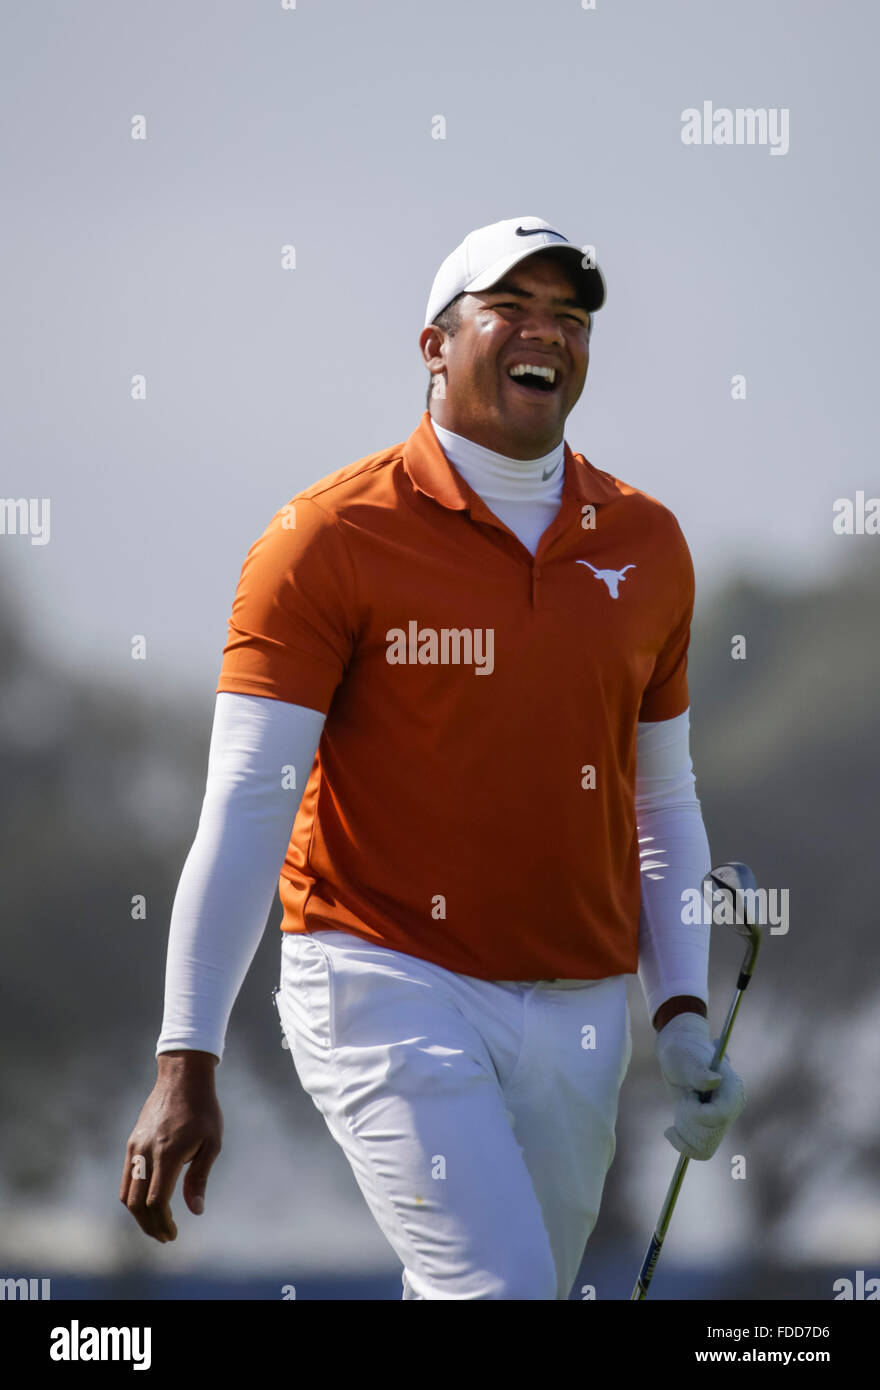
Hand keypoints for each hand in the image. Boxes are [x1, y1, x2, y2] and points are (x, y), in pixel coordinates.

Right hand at [120, 1051, 222, 1241]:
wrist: (182, 1077)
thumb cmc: (203, 1110)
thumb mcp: (212, 1143)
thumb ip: (199, 1177)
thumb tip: (196, 1211)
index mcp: (167, 1153)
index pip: (156, 1200)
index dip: (163, 1222)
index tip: (173, 1234)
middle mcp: (146, 1152)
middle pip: (137, 1203)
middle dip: (149, 1226)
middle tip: (165, 1236)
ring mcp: (135, 1148)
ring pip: (126, 1193)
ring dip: (139, 1215)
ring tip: (156, 1225)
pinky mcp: (132, 1143)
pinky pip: (125, 1178)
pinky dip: (133, 1197)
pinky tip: (148, 1203)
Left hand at [655, 1012, 745, 1160]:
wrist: (679, 1055)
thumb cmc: (681, 1052)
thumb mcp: (684, 1059)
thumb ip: (698, 1072)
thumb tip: (715, 1080)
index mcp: (732, 1088)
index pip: (719, 1116)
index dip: (697, 1113)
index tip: (687, 1096)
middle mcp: (733, 1106)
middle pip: (710, 1135)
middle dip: (687, 1122)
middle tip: (684, 1098)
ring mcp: (724, 1119)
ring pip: (704, 1146)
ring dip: (684, 1130)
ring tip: (682, 1105)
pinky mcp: (712, 1128)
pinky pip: (702, 1151)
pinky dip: (683, 1144)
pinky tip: (671, 1131)